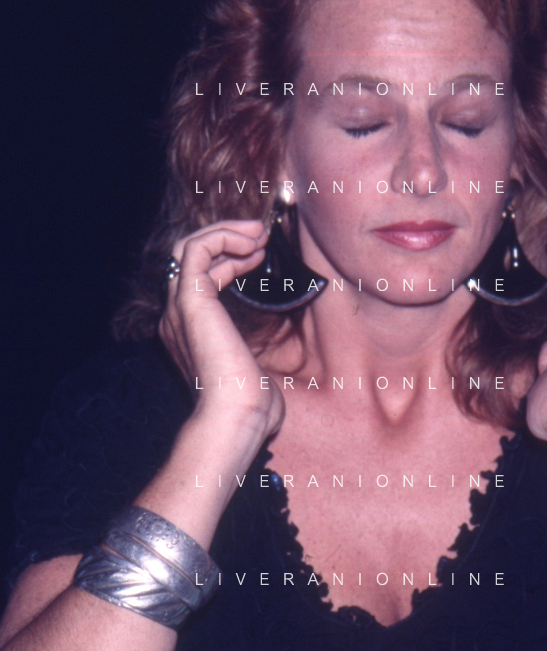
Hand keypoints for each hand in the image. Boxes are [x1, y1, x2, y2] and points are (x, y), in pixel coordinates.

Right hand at [158, 219, 284, 438]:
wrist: (234, 418)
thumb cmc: (249, 406)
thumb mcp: (253, 374)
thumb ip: (250, 360)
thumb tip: (265, 368)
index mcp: (189, 332)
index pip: (196, 279)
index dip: (227, 259)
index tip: (259, 255)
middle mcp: (177, 317)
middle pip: (187, 258)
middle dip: (224, 238)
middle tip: (259, 233)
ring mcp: (180, 308)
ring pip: (189, 247)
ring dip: (226, 232)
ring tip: (259, 232)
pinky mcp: (192, 301)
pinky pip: (196, 249)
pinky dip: (224, 238)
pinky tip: (253, 244)